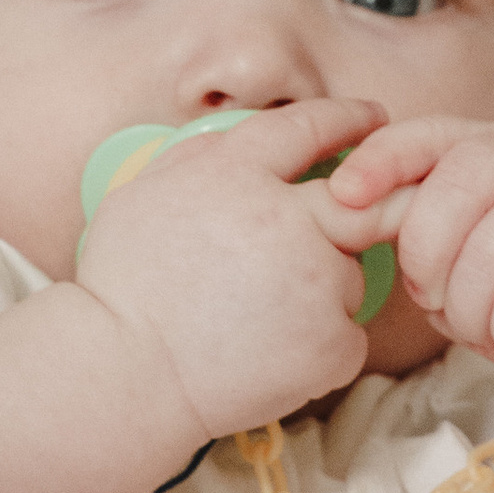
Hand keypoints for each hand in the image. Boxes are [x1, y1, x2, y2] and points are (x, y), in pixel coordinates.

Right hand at [79, 98, 383, 440]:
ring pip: (348, 275)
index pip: (307, 127)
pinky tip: (269, 358)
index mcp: (235, 174)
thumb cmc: (121, 288)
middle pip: (358, 201)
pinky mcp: (330, 343)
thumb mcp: (140, 194)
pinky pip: (347, 336)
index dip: (345, 118)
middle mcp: (284, 218)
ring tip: (258, 320)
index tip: (372, 117)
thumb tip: (234, 141)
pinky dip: (320, 348)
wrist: (123, 375)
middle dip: (372, 205)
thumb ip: (195, 158)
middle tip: (369, 219)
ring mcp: (314, 282)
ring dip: (321, 291)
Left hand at [330, 120, 493, 405]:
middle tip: (437, 299)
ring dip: (471, 315)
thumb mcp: (448, 247)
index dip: (379, 162)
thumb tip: (343, 199)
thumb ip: (408, 216)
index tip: (341, 195)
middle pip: (446, 203)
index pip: (425, 136)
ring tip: (493, 319)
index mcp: (491, 144)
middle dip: (425, 267)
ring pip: (482, 265)